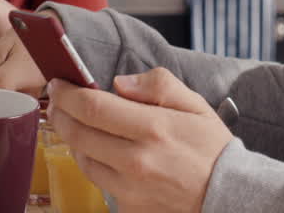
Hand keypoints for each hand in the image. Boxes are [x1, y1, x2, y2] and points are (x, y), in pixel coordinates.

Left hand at [47, 68, 233, 212]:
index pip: (93, 107)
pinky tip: (99, 149)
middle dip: (61, 112)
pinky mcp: (127, 207)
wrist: (225, 194)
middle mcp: (136, 160)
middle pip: (78, 133)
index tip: (59, 83)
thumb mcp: (195, 105)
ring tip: (77, 123)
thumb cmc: (211, 147)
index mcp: (154, 128)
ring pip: (82, 159)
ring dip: (73, 138)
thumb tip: (121, 83)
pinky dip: (92, 161)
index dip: (68, 94)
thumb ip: (159, 85)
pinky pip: (98, 180)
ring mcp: (129, 188)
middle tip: (58, 100)